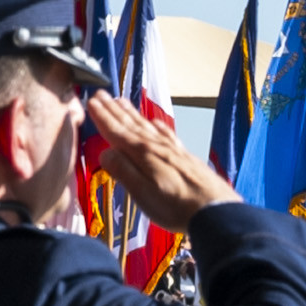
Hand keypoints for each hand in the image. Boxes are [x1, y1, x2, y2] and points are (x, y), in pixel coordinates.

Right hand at [84, 93, 233, 226]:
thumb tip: (105, 152)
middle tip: (101, 94)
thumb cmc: (175, 207)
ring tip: (120, 101)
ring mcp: (172, 149)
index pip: (117, 131)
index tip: (91, 101)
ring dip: (131, 113)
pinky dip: (155, 124)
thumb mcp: (142, 193)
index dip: (103, 117)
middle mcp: (156, 146)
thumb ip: (123, 171)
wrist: (214, 211)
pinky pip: (165, 132)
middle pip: (131, 124)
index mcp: (143, 154)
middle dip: (114, 109)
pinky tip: (154, 122)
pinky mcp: (184, 156)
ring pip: (146, 125)